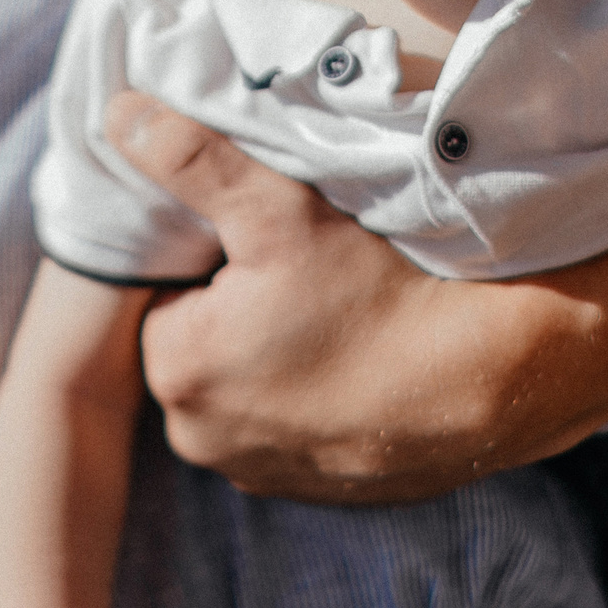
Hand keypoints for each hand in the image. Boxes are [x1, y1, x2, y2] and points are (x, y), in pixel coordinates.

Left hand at [106, 91, 545, 500]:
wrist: (490, 382)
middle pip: (204, 345)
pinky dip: (314, 401)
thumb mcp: (280, 208)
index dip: (220, 264)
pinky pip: (291, 430)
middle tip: (313, 282)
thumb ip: (191, 158)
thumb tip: (116, 114)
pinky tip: (360, 368)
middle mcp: (200, 439)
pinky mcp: (311, 492)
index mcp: (175, 369)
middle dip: (243, 314)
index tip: (275, 251)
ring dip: (278, 360)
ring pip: (246, 389)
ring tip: (342, 323)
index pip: (171, 295)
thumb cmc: (380, 290)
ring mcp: (257, 472)